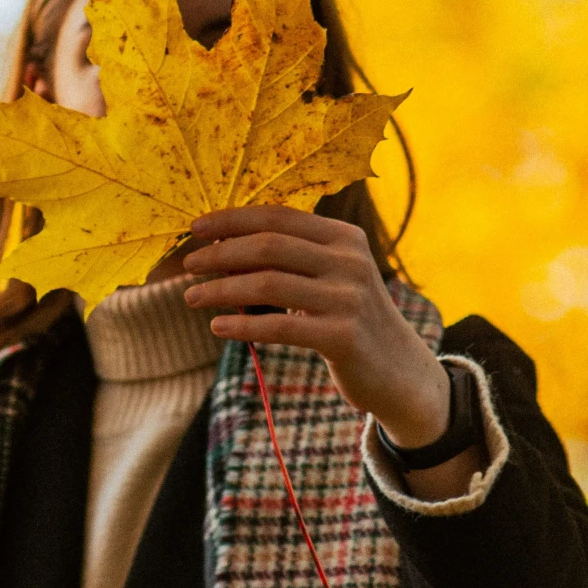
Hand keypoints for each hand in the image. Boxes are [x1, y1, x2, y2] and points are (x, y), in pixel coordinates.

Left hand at [182, 206, 448, 445]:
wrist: (399, 371)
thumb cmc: (349, 319)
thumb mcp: (330, 278)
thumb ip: (291, 259)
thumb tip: (222, 246)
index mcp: (344, 237)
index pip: (278, 217)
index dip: (232, 219)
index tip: (195, 228)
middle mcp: (349, 261)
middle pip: (269, 246)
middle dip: (221, 253)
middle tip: (188, 266)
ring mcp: (349, 298)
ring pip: (268, 283)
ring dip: (222, 289)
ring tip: (191, 298)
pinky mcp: (343, 336)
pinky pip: (280, 327)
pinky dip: (243, 325)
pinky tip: (218, 327)